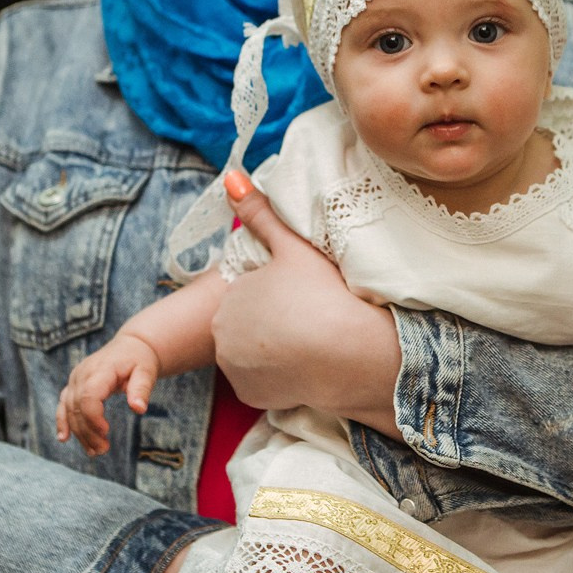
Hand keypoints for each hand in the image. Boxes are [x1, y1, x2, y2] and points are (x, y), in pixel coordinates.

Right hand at [55, 336, 161, 455]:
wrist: (131, 346)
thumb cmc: (140, 360)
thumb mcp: (147, 371)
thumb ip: (142, 389)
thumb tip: (139, 409)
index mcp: (100, 370)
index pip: (88, 397)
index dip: (93, 417)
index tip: (106, 432)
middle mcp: (82, 374)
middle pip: (77, 408)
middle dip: (88, 432)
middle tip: (103, 450)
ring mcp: (75, 380)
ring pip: (69, 410)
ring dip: (79, 433)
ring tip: (95, 451)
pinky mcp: (73, 385)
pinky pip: (63, 405)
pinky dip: (62, 422)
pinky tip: (64, 438)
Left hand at [211, 171, 403, 436]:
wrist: (351, 355)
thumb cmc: (326, 295)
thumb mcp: (293, 247)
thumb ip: (260, 213)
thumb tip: (230, 176)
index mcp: (229, 296)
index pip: (251, 294)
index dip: (280, 294)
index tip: (305, 298)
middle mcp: (220, 335)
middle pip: (247, 326)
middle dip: (270, 323)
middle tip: (309, 319)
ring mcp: (234, 369)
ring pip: (252, 355)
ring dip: (272, 351)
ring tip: (308, 344)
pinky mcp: (250, 396)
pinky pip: (261, 382)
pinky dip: (277, 376)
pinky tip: (303, 366)